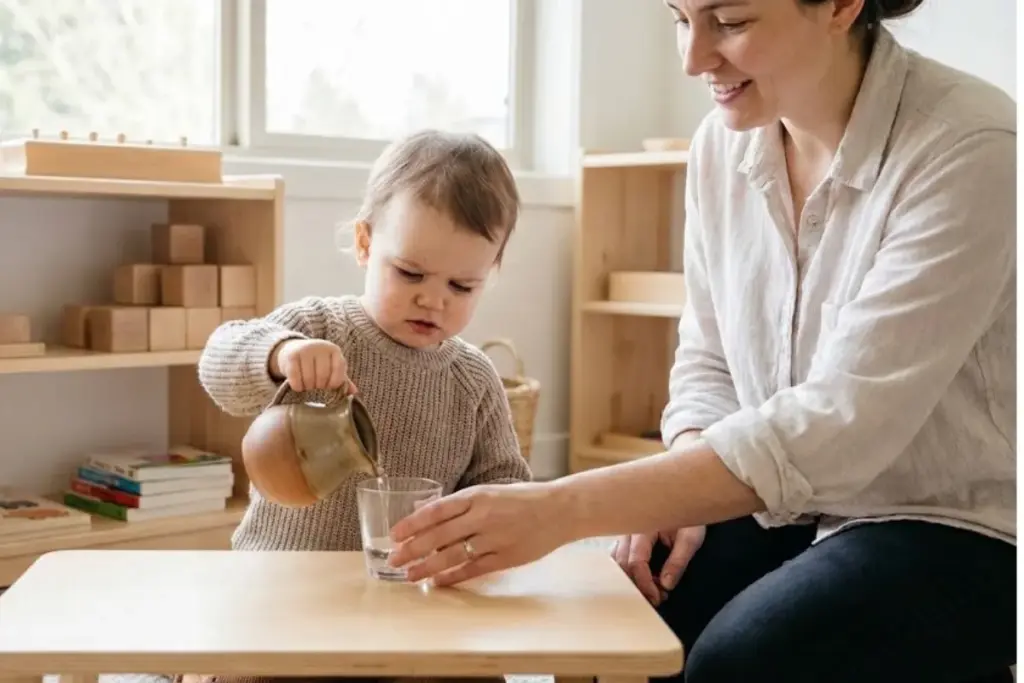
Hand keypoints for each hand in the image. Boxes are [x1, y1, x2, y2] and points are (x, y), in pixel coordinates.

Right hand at [270, 339, 356, 393]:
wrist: (294, 350)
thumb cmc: (317, 363)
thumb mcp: (331, 368)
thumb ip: (342, 379)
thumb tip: (354, 392)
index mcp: (334, 350)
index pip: (338, 370)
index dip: (334, 384)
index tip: (328, 388)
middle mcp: (321, 347)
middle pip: (323, 376)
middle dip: (319, 387)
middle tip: (316, 389)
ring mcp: (305, 350)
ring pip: (309, 379)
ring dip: (308, 388)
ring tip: (307, 387)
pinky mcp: (292, 356)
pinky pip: (295, 378)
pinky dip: (297, 386)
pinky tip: (298, 387)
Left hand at [387, 482, 572, 585]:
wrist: (560, 509)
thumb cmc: (523, 499)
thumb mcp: (491, 491)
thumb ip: (462, 504)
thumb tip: (426, 515)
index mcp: (478, 495)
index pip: (436, 510)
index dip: (412, 524)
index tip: (395, 535)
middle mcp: (483, 515)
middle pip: (439, 535)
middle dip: (413, 549)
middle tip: (394, 560)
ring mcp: (495, 538)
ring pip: (453, 555)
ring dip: (428, 567)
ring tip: (410, 575)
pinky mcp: (506, 557)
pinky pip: (473, 569)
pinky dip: (454, 577)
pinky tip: (439, 583)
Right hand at [612, 525, 705, 605]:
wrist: (684, 500)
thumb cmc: (688, 517)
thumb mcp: (690, 538)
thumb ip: (678, 561)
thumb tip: (666, 585)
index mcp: (643, 528)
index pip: (636, 562)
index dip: (645, 584)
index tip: (657, 598)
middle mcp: (629, 530)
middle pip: (621, 564)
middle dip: (637, 585)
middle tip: (656, 597)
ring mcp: (625, 533)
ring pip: (617, 561)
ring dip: (631, 578)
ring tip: (652, 588)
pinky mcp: (627, 537)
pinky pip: (620, 555)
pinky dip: (629, 570)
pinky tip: (645, 577)